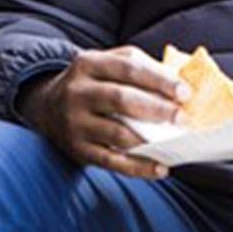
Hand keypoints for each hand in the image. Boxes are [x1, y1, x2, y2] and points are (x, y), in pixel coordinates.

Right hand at [18, 45, 189, 179]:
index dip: (159, 80)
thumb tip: (178, 82)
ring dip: (150, 140)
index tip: (185, 92)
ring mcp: (75, 123)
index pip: (128, 68)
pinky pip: (112, 161)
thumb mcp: (106, 64)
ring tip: (175, 144)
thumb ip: (139, 66)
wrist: (47, 107)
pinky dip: (138, 167)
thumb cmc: (92, 84)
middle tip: (182, 117)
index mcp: (88, 64)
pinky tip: (160, 168)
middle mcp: (78, 92)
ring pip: (117, 133)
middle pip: (121, 99)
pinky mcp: (78, 149)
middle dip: (156, 109)